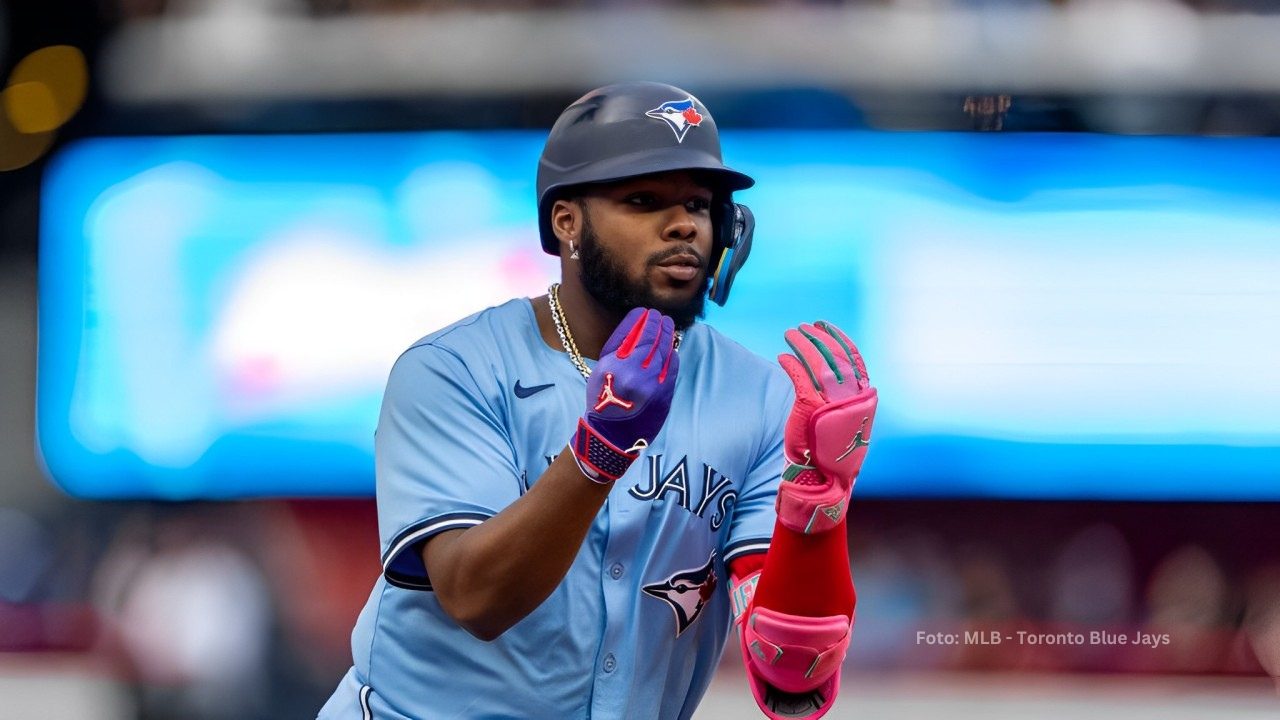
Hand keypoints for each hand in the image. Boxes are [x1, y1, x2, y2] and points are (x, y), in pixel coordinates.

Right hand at [571, 308, 678, 482]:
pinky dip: (672, 355)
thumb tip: (636, 323)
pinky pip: (672, 367)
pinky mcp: (665, 394)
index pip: (634, 332)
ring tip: (667, 326)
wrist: (612, 434)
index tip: (646, 312)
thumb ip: (618, 346)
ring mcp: (653, 383)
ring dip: (667, 335)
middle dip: (658, 323)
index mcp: (615, 364)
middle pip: (652, 338)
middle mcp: (635, 372)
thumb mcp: (601, 369)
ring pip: (665, 350)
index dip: (643, 319)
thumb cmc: (603, 399)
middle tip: (660, 316)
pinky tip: (670, 349)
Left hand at [775, 321, 876, 532]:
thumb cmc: (834, 453)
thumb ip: (844, 399)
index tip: (826, 327)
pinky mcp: (809, 405)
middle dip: (818, 337)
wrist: (825, 480)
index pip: (853, 358)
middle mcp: (850, 396)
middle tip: (804, 327)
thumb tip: (836, 376)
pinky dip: (790, 362)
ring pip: (817, 360)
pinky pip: (799, 375)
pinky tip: (782, 356)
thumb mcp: (846, 421)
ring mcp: (831, 400)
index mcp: (864, 398)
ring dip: (802, 343)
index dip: (839, 339)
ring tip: (791, 333)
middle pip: (834, 355)